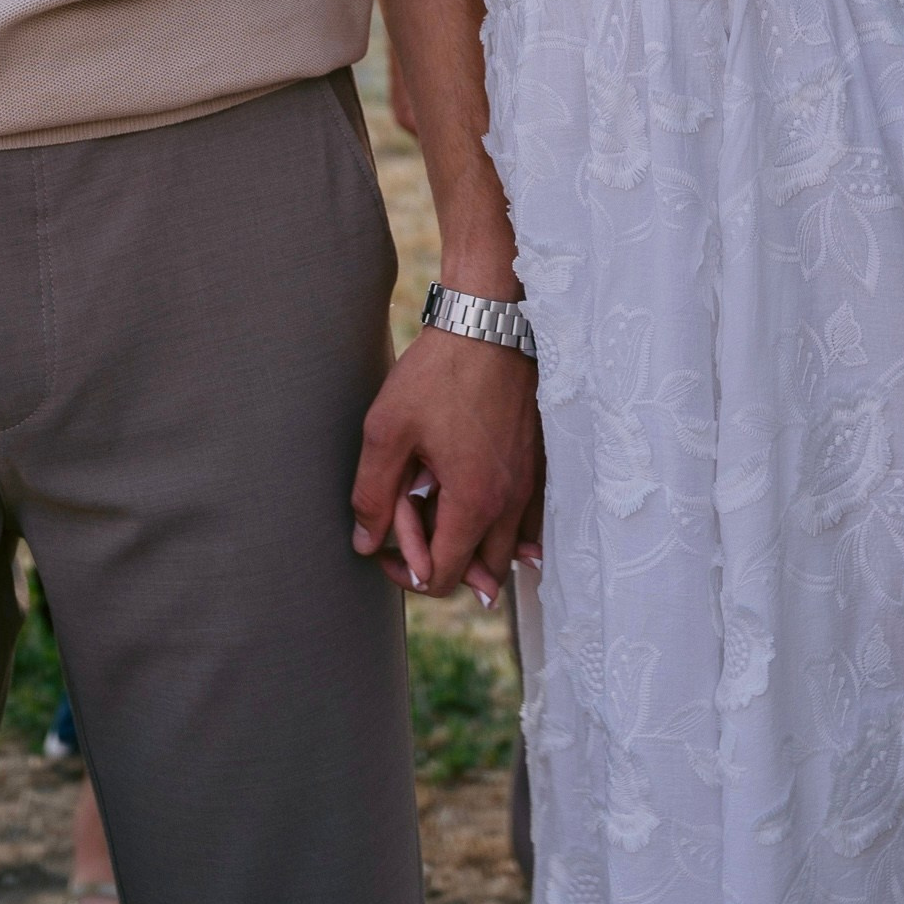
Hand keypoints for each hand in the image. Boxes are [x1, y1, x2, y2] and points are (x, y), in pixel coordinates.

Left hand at [352, 327, 538, 606]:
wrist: (488, 326)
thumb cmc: (438, 374)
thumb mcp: (387, 431)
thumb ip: (372, 495)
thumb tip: (366, 544)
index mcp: (473, 503)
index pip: (442, 578)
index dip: (405, 572)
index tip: (385, 543)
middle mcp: (510, 504)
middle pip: (482, 574)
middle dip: (443, 561)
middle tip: (412, 524)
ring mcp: (529, 485)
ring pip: (508, 550)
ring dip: (472, 545)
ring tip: (438, 511)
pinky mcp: (538, 465)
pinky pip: (527, 522)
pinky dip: (502, 528)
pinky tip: (478, 509)